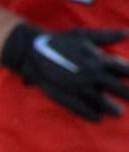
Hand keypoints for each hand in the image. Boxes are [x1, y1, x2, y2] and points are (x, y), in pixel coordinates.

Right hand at [0, 23, 128, 121]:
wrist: (32, 51)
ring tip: (118, 113)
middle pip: (119, 89)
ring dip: (113, 109)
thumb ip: (107, 36)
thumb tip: (127, 32)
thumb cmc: (59, 40)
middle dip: (128, 94)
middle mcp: (93, 75)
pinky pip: (84, 110)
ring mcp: (80, 88)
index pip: (125, 71)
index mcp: (99, 60)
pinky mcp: (67, 97)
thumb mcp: (84, 35)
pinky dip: (92, 116)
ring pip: (104, 103)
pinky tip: (98, 119)